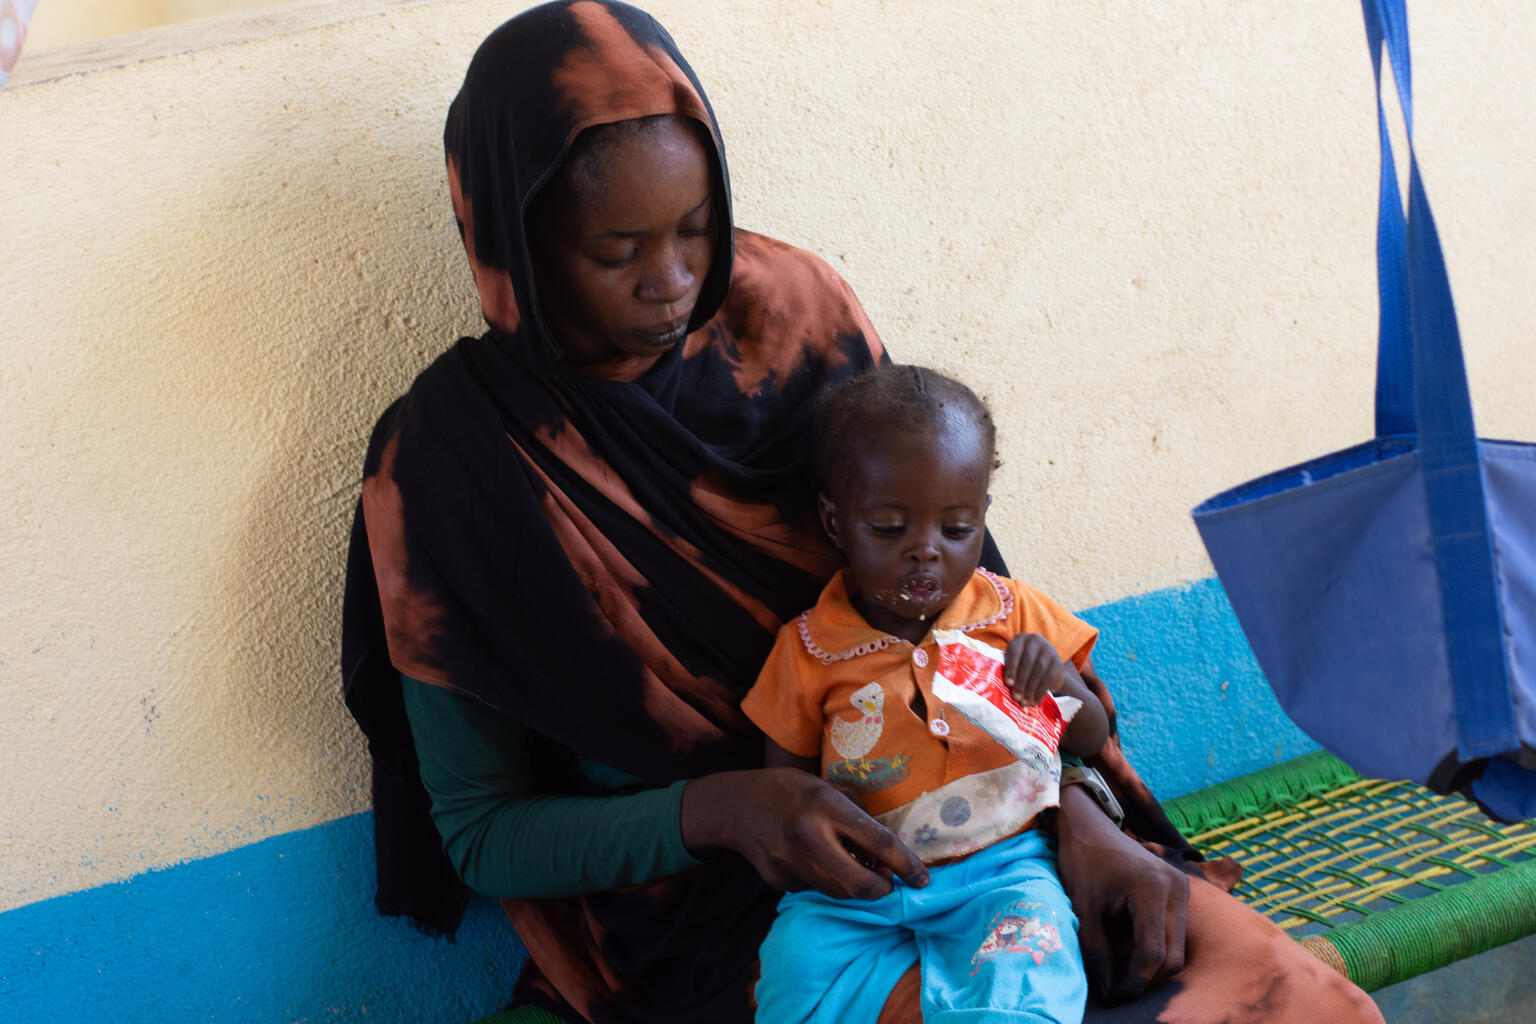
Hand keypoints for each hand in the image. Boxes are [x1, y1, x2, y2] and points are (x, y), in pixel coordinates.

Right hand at [681, 768, 928, 899]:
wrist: (734, 804)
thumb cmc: (789, 790)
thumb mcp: (826, 788)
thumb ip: (856, 817)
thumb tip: (887, 854)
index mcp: (826, 805)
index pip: (879, 842)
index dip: (907, 865)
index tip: (923, 880)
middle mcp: (808, 837)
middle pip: (861, 885)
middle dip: (883, 890)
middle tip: (888, 881)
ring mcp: (790, 863)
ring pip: (839, 893)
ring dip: (855, 887)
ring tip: (853, 865)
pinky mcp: (778, 880)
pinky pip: (815, 889)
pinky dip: (826, 881)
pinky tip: (816, 862)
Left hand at [1004, 633, 1067, 705]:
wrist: (1046, 666)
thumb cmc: (1023, 665)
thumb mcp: (1015, 663)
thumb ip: (1011, 671)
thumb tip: (1009, 688)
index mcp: (1021, 639)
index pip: (1014, 652)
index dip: (1011, 668)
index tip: (1008, 683)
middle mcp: (1036, 641)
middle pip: (1027, 663)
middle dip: (1021, 682)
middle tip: (1016, 697)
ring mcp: (1049, 651)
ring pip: (1038, 672)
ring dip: (1030, 689)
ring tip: (1024, 701)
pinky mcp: (1058, 663)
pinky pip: (1048, 679)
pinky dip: (1040, 691)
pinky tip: (1035, 700)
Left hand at [1054, 785, 1188, 1002]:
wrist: (1090, 826)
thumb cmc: (1083, 862)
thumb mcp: (1084, 909)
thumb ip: (1097, 952)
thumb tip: (1108, 992)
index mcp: (1153, 889)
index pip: (1152, 954)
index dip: (1132, 983)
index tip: (1111, 996)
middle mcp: (1177, 888)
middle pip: (1172, 957)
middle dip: (1144, 978)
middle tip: (1115, 988)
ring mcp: (1183, 889)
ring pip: (1177, 949)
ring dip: (1151, 965)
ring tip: (1118, 967)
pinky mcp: (1180, 892)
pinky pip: (1175, 934)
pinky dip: (1155, 947)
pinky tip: (1128, 946)